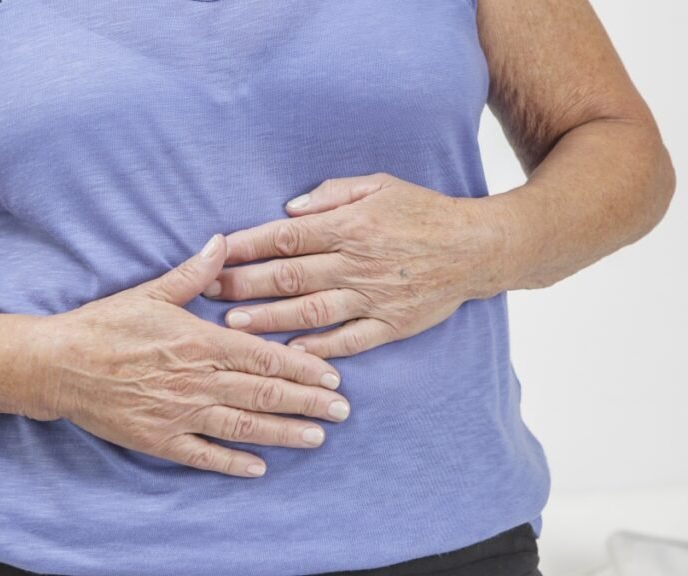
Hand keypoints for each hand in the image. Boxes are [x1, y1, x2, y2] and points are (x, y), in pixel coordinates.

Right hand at [38, 234, 351, 478]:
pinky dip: (233, 463)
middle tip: (342, 412)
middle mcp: (196, 380)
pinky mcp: (159, 439)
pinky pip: (204, 455)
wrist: (58, 364)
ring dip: (284, 434)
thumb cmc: (106, 324)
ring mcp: (179, 413)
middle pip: (263, 395)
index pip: (264, 358)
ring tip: (316, 439)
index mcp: (199, 341)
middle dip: (308, 404)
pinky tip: (259, 468)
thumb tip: (223, 242)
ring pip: (243, 427)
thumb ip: (194, 272)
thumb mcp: (151, 292)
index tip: (332, 377)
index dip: (303, 369)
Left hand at [201, 172, 503, 358]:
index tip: (217, 253)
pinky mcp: (391, 324)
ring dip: (271, 318)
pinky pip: (350, 340)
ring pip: (312, 310)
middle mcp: (357, 263)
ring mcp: (374, 297)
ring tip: (235, 324)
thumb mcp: (380, 185)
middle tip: (209, 292)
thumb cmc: (423, 211)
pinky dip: (321, 347)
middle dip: (245, 284)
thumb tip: (288, 210)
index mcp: (350, 226)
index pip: (286, 237)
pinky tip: (291, 352)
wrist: (478, 247)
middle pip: (290, 276)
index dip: (248, 247)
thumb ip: (331, 195)